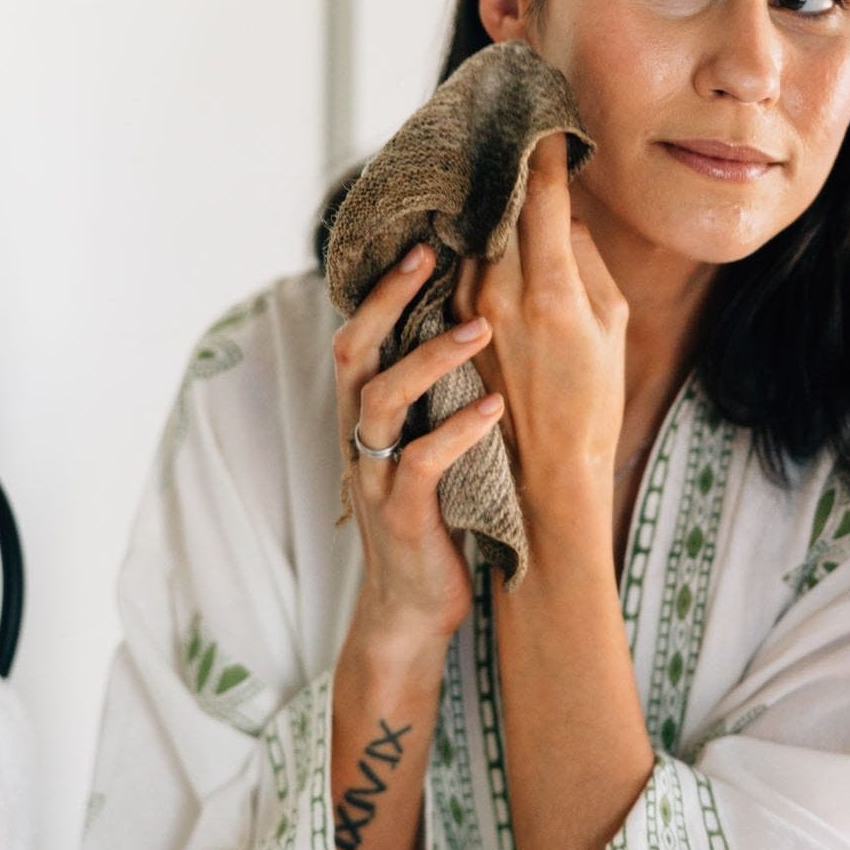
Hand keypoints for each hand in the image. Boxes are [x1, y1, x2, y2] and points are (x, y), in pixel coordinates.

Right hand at [333, 245, 505, 662]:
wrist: (412, 610)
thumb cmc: (434, 518)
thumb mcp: (425, 446)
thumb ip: (432, 398)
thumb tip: (472, 329)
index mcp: (367, 416)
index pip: (361, 335)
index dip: (382, 288)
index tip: (423, 240)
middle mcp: (359, 437)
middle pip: (353, 350)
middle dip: (387, 299)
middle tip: (431, 254)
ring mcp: (374, 476)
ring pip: (382, 399)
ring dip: (430, 358)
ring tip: (481, 327)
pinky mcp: (401, 515)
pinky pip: (421, 463)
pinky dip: (458, 430)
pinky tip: (497, 408)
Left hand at [451, 133, 627, 524]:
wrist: (543, 473)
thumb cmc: (591, 401)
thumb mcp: (610, 325)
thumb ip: (585, 259)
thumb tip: (561, 210)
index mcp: (551, 292)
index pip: (541, 198)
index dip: (543, 152)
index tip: (545, 117)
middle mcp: (499, 295)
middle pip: (497, 206)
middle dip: (506, 166)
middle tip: (507, 122)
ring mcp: (465, 313)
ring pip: (471, 235)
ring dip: (481, 201)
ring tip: (488, 162)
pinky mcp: (443, 329)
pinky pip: (454, 268)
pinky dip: (464, 241)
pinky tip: (469, 222)